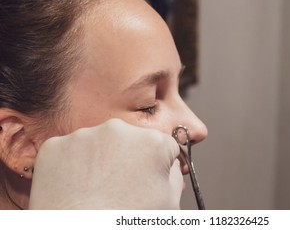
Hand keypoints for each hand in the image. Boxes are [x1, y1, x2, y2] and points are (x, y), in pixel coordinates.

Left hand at [28, 119, 182, 208]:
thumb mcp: (168, 204)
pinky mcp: (55, 145)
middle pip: (130, 140)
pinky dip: (73, 165)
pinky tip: (77, 186)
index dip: (158, 164)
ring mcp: (84, 135)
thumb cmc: (125, 223)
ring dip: (100, 158)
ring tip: (97, 189)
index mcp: (152, 141)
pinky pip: (70, 151)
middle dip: (128, 157)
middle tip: (121, 186)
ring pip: (99, 142)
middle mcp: (119, 129)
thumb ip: (174, 176)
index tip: (148, 178)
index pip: (163, 146)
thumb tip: (169, 166)